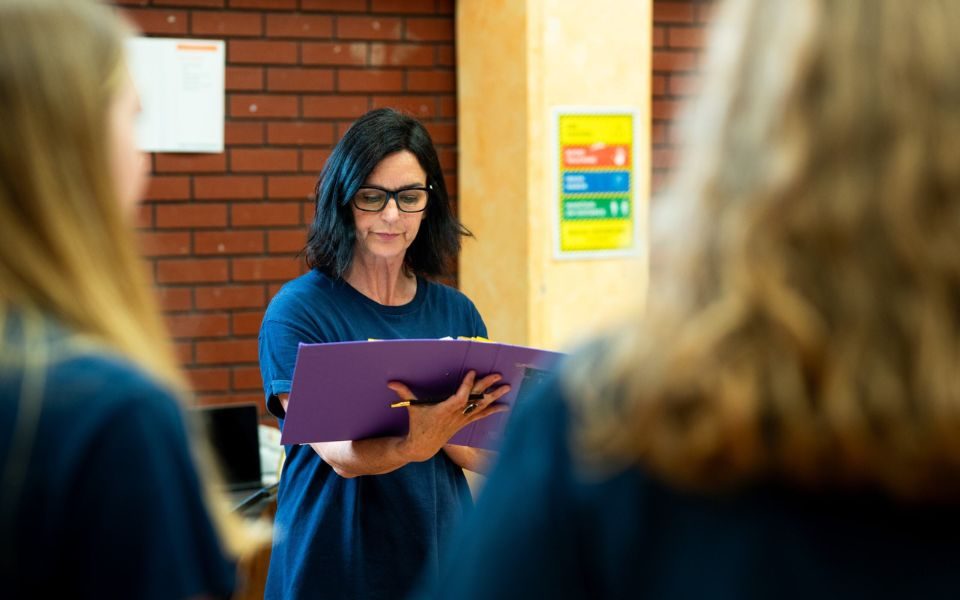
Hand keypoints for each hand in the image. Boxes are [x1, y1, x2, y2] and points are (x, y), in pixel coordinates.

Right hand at [387, 370, 510, 462]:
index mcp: (444, 409)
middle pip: (474, 399)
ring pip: (481, 407)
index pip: (459, 397)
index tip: (473, 371)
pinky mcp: (465, 423)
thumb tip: (391, 382)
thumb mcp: (411, 407)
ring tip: (507, 387)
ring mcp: (462, 419)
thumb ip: (404, 392)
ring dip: (495, 397)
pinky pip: (481, 415)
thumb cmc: (417, 425)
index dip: (467, 386)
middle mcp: (456, 415)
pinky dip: (493, 410)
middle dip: (486, 387)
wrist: (423, 447)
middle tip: (498, 376)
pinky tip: (505, 406)